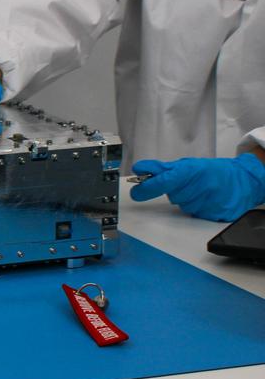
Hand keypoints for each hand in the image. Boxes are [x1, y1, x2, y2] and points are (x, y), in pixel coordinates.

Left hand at [130, 153, 264, 221]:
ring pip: (183, 206)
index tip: (135, 193)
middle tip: (188, 183)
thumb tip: (138, 169)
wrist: (244, 181)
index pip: (163, 181)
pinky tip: (207, 199)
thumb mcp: (187, 164)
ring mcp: (209, 202)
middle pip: (172, 196)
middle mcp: (200, 187)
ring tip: (201, 190)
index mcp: (192, 171)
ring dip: (187, 199)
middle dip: (175, 191)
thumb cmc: (212, 171)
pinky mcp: (216, 215)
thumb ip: (161, 169)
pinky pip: (196, 214)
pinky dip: (198, 207)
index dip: (147, 188)